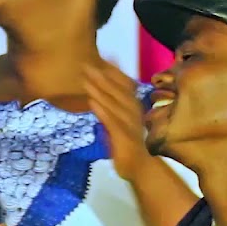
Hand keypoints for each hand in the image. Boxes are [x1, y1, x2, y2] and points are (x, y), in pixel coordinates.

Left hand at [85, 62, 148, 181]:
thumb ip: (108, 114)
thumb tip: (96, 101)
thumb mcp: (116, 126)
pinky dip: (102, 111)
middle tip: (87, 64)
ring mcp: (129, 124)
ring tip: (86, 78)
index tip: (104, 57)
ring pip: (114, 104)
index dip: (115, 71)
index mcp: (131, 109)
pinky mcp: (123, 137)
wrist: (140, 169)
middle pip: (117, 91)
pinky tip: (91, 102)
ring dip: (100, 90)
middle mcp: (132, 113)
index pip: (124, 86)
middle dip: (102, 77)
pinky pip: (112, 122)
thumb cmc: (127, 147)